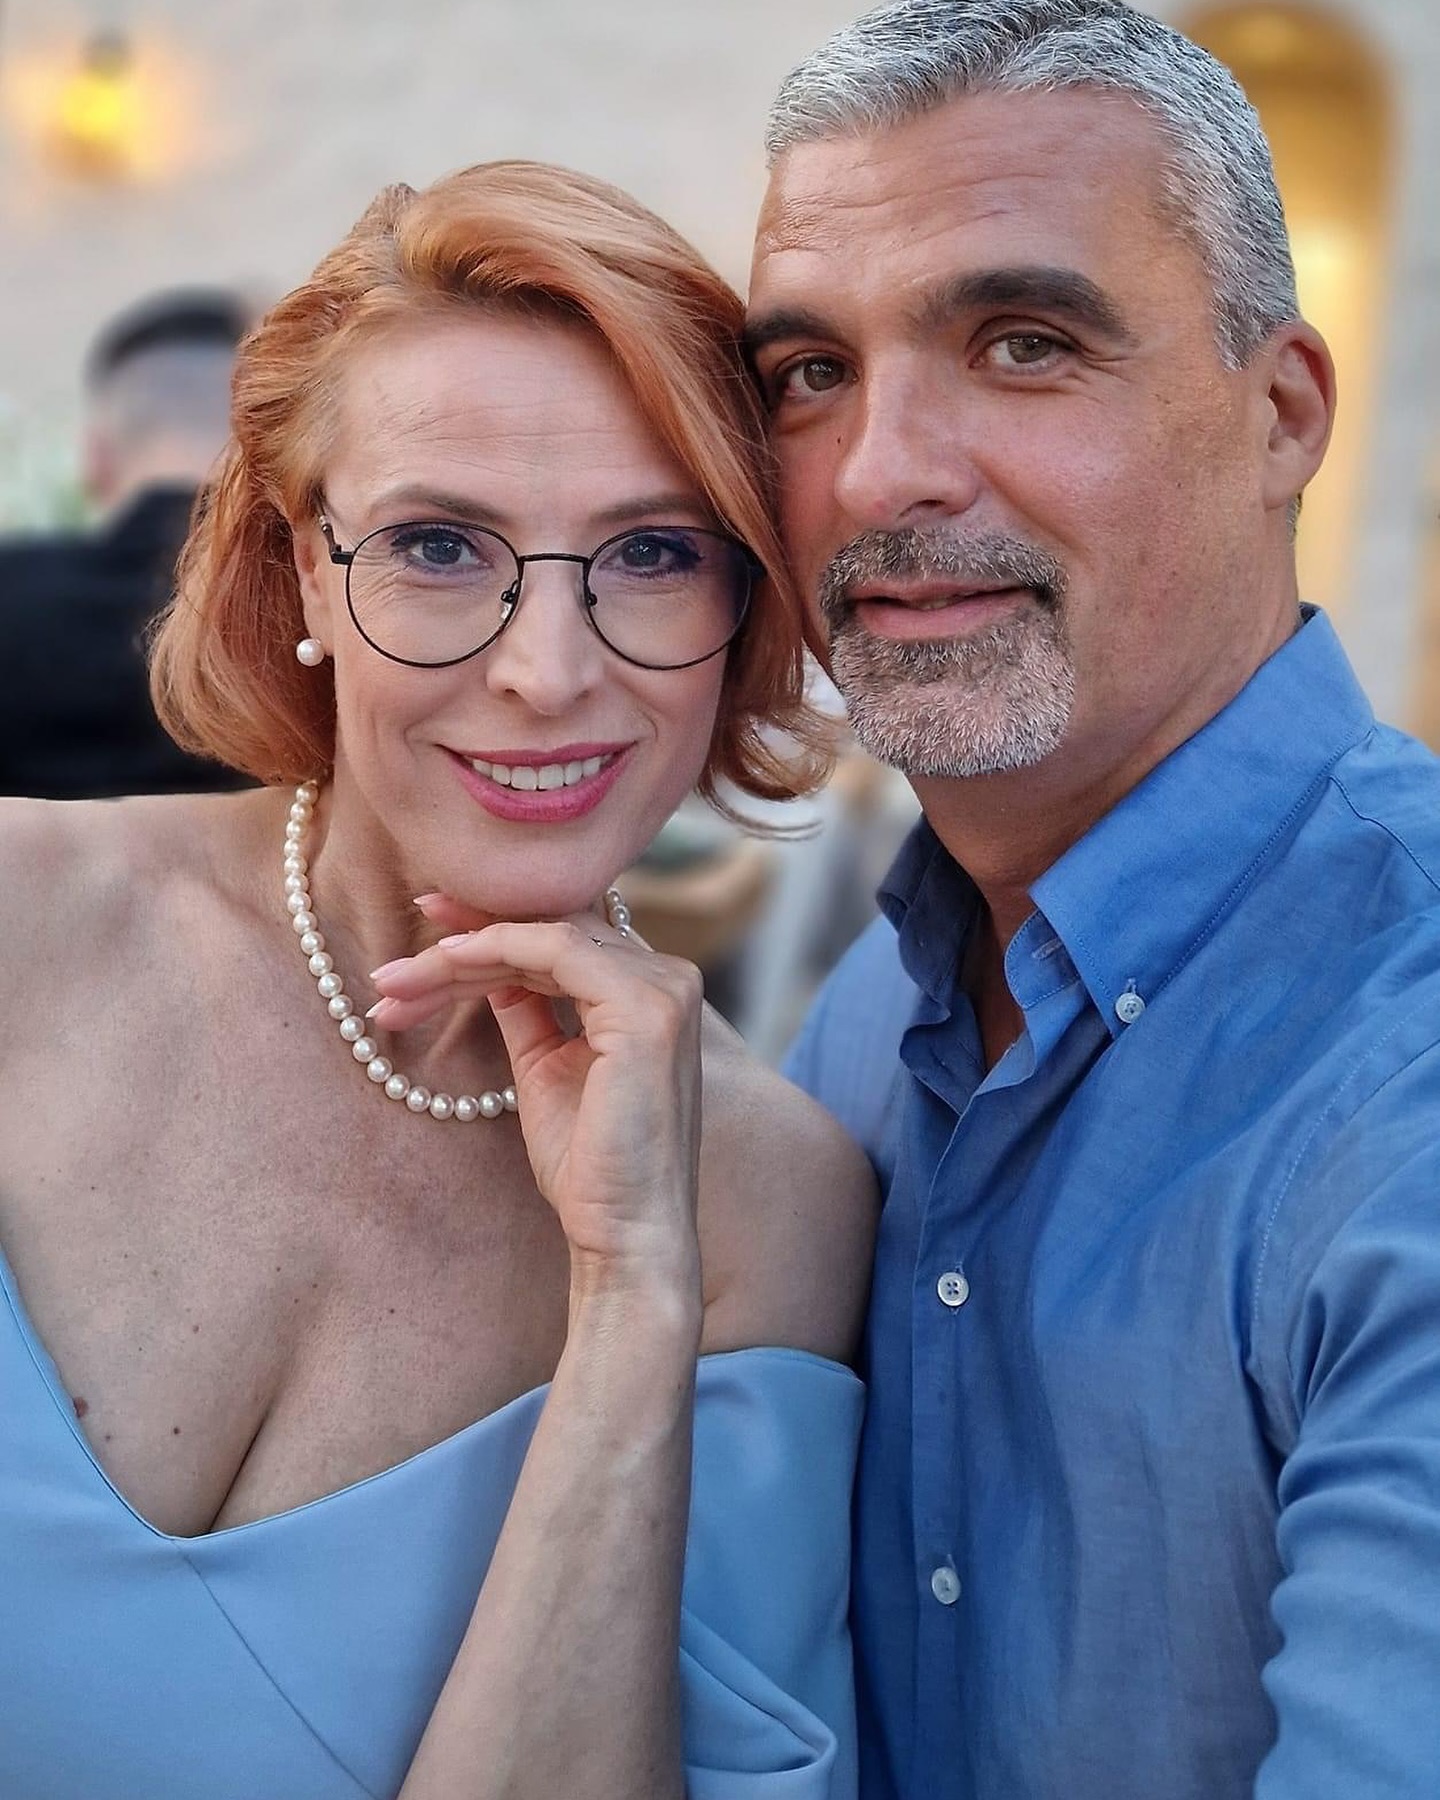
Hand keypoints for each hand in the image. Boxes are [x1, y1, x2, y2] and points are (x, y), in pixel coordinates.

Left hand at [369, 902, 703, 1296]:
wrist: (625, 1236)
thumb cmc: (591, 1170)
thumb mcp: (546, 1070)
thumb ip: (528, 1010)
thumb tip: (487, 967)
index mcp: (650, 995)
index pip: (564, 937)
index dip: (491, 928)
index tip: (424, 929)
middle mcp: (668, 980)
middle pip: (551, 928)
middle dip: (463, 938)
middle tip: (390, 967)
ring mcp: (663, 990)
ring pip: (544, 935)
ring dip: (459, 953)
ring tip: (392, 986)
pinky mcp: (645, 1007)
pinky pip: (555, 949)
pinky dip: (492, 949)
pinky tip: (442, 966)